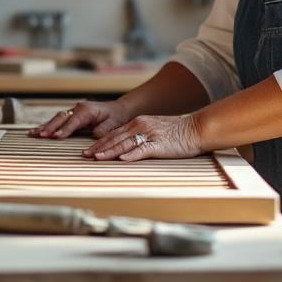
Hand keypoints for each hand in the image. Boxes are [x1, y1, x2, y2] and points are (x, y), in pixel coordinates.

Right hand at [30, 99, 132, 138]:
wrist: (119, 110)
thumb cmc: (117, 118)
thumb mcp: (113, 125)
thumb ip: (102, 131)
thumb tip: (93, 136)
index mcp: (87, 110)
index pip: (74, 121)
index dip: (64, 129)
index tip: (56, 137)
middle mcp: (78, 108)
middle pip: (61, 118)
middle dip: (50, 127)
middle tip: (41, 136)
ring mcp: (73, 111)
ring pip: (56, 118)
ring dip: (45, 126)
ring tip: (32, 134)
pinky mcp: (71, 115)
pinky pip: (57, 120)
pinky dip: (47, 126)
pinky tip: (36, 131)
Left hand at [83, 114, 204, 161]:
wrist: (196, 128)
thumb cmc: (177, 132)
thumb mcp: (154, 129)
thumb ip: (140, 136)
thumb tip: (125, 148)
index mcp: (138, 122)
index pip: (114, 134)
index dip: (100, 142)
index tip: (88, 150)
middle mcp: (141, 126)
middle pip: (115, 138)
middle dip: (99, 148)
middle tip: (85, 156)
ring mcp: (149, 134)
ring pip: (125, 144)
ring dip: (109, 152)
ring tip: (97, 158)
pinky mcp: (159, 144)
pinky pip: (142, 150)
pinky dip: (131, 155)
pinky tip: (121, 159)